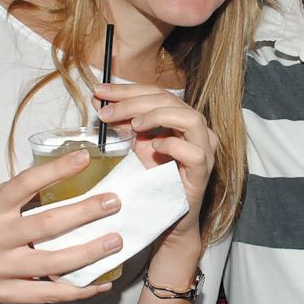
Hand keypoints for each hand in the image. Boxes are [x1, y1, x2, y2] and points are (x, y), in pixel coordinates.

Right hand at [0, 149, 124, 303]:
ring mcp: (0, 269)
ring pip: (53, 263)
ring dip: (89, 252)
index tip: (85, 158)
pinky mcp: (6, 294)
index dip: (57, 170)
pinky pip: (49, 294)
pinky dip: (79, 289)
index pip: (26, 183)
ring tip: (115, 241)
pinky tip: (102, 282)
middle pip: (47, 225)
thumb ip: (23, 194)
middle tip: (114, 203)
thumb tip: (70, 175)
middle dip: (85, 212)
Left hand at [94, 83, 215, 252]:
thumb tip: (99, 98)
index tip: (100, 90)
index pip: (156, 93)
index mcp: (180, 117)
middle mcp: (196, 129)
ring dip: (158, 117)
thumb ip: (121, 121)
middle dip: (134, 102)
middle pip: (170, 100)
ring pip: (191, 119)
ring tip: (133, 126)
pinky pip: (195, 153)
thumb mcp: (135, 143)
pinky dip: (173, 145)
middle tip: (107, 111)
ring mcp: (204, 150)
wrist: (164, 214)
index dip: (128, 89)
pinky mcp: (203, 173)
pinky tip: (153, 147)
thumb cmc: (154, 178)